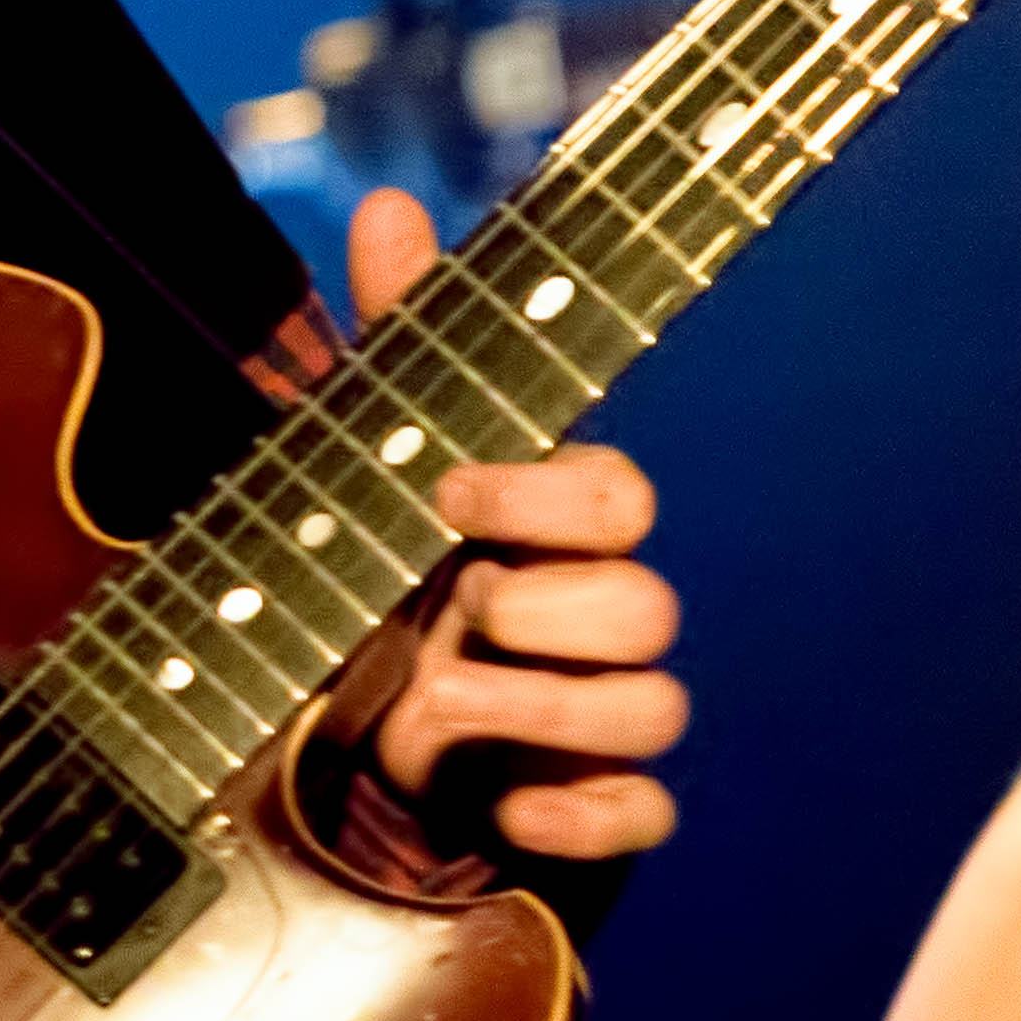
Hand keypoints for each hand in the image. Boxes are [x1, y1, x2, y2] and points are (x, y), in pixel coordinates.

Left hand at [346, 188, 687, 859]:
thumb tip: (387, 203)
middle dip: (544, 606)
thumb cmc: (397, 581)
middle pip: (649, 603)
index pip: (619, 496)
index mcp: (562, 533)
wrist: (362, 740)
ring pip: (657, 707)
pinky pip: (646, 816)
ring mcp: (606, 717)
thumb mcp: (377, 463)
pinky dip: (586, 815)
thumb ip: (398, 343)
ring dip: (546, 707)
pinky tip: (509, 811)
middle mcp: (599, 621)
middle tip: (457, 608)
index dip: (544, 492)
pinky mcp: (596, 808)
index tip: (447, 493)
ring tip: (436, 704)